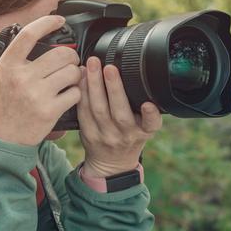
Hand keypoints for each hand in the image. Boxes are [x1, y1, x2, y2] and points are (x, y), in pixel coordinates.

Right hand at [0, 15, 81, 146]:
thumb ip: (11, 62)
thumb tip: (28, 41)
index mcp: (6, 66)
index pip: (29, 34)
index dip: (47, 22)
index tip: (58, 20)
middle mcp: (21, 77)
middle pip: (61, 53)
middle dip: (70, 57)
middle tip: (67, 63)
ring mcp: (37, 94)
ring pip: (72, 72)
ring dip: (75, 75)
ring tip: (67, 81)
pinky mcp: (50, 111)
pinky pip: (75, 93)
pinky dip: (75, 94)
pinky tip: (65, 97)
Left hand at [77, 56, 161, 175]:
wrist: (111, 164)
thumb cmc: (129, 137)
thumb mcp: (144, 127)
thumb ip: (144, 110)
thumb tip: (136, 75)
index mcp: (144, 131)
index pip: (151, 123)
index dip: (150, 115)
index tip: (149, 104)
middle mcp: (125, 135)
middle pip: (119, 111)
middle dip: (114, 86)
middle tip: (108, 66)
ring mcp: (105, 135)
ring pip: (98, 109)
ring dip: (93, 85)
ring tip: (91, 66)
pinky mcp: (88, 134)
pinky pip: (83, 112)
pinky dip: (81, 95)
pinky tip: (79, 80)